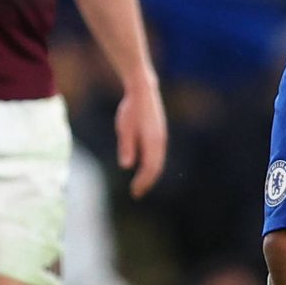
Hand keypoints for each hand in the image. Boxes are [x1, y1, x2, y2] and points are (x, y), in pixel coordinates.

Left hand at [115, 78, 167, 196]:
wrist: (143, 91)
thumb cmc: (131, 109)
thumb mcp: (124, 127)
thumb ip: (126, 146)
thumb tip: (127, 166)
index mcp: (153, 141)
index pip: (150, 168)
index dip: (143, 182)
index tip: (134, 192)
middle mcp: (160, 142)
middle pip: (156, 168)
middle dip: (146, 182)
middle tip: (136, 193)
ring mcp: (161, 138)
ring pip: (158, 162)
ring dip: (149, 175)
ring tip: (140, 185)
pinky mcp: (159, 135)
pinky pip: (157, 156)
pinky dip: (151, 166)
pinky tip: (143, 170)